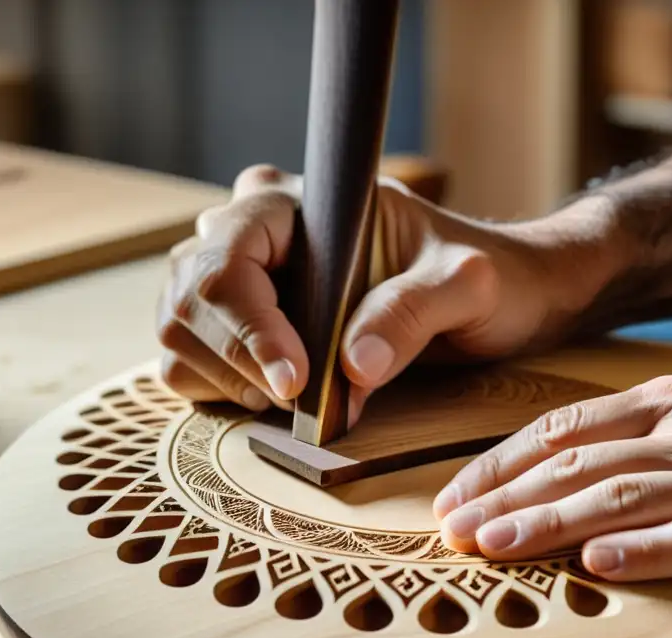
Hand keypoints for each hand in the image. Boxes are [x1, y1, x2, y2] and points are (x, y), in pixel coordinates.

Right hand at [156, 164, 612, 422]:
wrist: (493, 296)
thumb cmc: (483, 276)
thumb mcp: (467, 286)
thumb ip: (413, 312)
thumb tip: (351, 367)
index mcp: (297, 204)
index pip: (230, 258)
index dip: (250, 327)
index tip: (297, 382)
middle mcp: (250, 232)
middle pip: (190, 298)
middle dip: (240, 361)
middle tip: (307, 399)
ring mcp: (236, 278)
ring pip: (178, 332)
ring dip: (229, 380)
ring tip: (300, 396)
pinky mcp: (235, 324)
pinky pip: (188, 362)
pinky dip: (222, 391)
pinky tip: (278, 396)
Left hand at [433, 367, 671, 583]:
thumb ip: (643, 426)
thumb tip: (565, 454)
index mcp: (670, 400)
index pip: (562, 428)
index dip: (501, 462)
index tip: (456, 494)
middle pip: (576, 462)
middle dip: (505, 496)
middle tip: (452, 527)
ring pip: (619, 497)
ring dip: (548, 523)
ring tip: (495, 548)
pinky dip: (643, 552)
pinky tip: (597, 566)